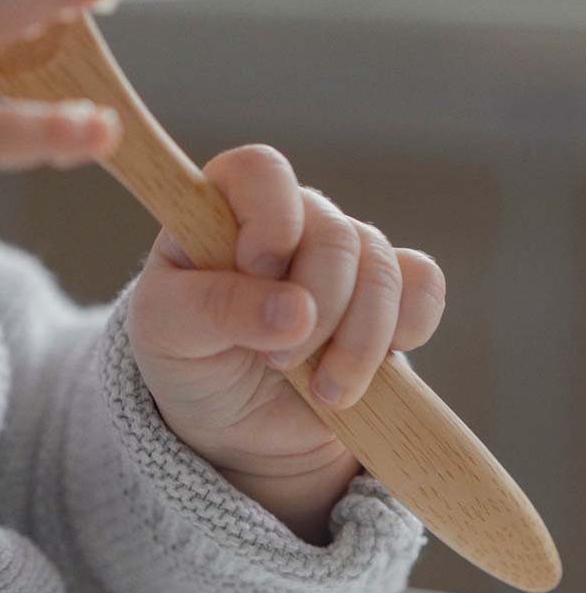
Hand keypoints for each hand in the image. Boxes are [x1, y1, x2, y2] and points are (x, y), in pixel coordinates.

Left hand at [127, 145, 444, 539]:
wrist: (231, 423)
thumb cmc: (185, 356)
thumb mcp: (170, 331)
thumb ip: (217, 308)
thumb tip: (297, 311)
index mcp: (221, 206)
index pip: (260, 169)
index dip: (270, 218)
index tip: (257, 272)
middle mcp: (286, 217)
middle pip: (332, 232)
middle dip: (317, 308)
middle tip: (277, 362)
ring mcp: (340, 254)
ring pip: (381, 267)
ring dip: (358, 341)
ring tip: (322, 390)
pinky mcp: (387, 295)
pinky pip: (422, 287)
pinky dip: (405, 332)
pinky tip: (364, 372)